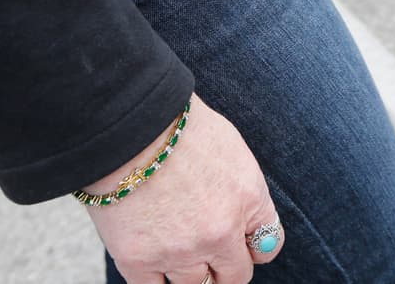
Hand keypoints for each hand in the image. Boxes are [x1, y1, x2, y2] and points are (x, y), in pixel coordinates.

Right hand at [84, 94, 282, 283]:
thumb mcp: (231, 149)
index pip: (267, 245)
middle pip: (235, 276)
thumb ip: (241, 190)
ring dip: (188, 271)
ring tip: (174, 247)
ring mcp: (180, 251)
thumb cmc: (178, 126)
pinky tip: (151, 258)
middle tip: (207, 252)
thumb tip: (241, 215)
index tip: (241, 242)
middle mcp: (221, 232)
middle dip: (224, 266)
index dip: (252, 245)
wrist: (128, 126)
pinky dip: (154, 279)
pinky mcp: (139, 261)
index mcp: (249, 199)